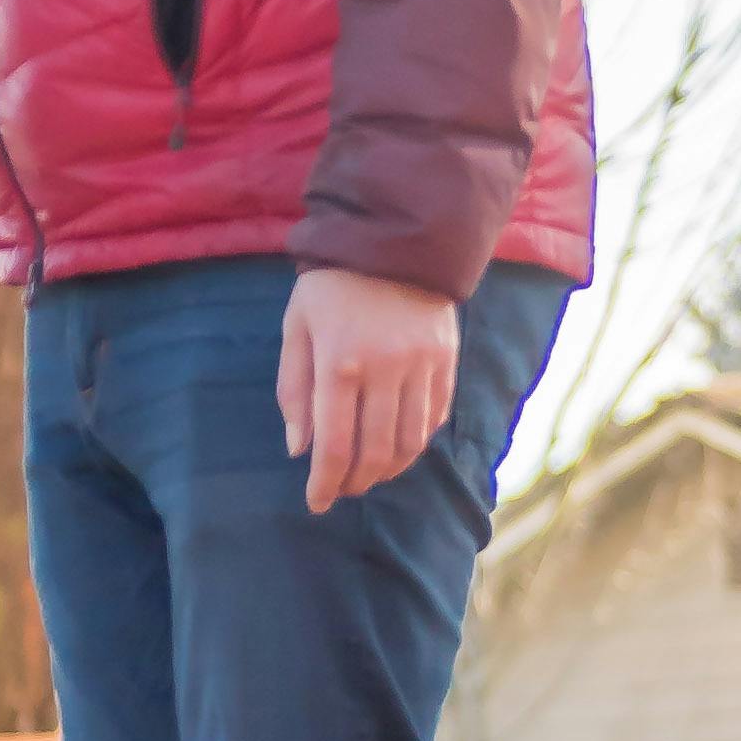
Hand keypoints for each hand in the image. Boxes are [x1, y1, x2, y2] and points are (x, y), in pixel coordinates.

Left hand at [279, 264, 460, 515]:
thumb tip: (299, 450)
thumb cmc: (332, 284)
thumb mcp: (297, 327)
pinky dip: (416, 442)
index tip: (316, 504)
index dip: (325, 484)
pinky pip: (434, 417)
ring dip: (389, 469)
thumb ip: (294, 389)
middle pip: (375, 452)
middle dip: (355, 481)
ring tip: (370, 474)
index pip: (334, 445)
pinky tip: (398, 446)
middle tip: (342, 489)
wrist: (394, 236)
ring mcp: (421, 366)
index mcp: (339, 363)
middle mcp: (384, 370)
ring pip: (410, 443)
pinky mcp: (446, 360)